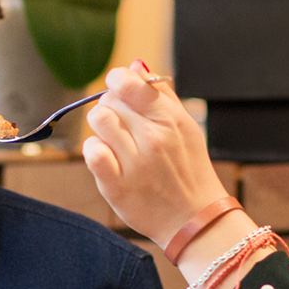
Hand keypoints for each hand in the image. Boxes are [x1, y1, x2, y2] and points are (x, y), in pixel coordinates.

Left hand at [81, 61, 230, 249]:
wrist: (195, 221)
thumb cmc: (189, 171)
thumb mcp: (186, 127)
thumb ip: (162, 95)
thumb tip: (136, 66)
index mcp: (170, 119)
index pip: (128, 82)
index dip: (117, 81)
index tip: (119, 90)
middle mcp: (153, 138)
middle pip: (110, 100)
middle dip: (111, 107)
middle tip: (122, 125)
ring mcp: (135, 163)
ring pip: (98, 121)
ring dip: (101, 128)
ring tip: (113, 140)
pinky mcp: (118, 186)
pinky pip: (92, 153)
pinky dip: (94, 151)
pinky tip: (106, 158)